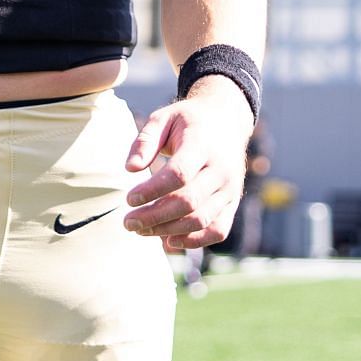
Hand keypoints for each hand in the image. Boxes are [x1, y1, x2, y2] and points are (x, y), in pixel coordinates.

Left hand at [123, 79, 253, 251]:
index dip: (152, 190)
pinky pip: (218, 230)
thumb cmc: (188, 121)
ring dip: (168, 231)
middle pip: (189, 201)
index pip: (179, 174)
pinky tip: (168, 241)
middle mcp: (221, 169)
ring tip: (141, 230)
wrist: (227, 121)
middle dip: (155, 217)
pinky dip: (194, 241)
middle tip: (128, 222)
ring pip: (201, 220)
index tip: (129, 199)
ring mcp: (230, 188)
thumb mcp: (163, 118)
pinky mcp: (232, 203)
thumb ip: (145, 141)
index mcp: (202, 144)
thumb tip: (130, 169)